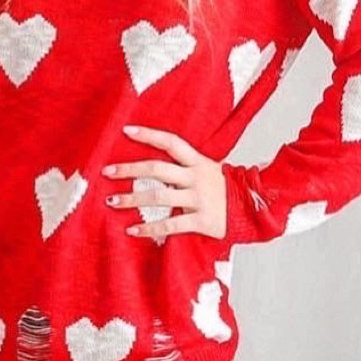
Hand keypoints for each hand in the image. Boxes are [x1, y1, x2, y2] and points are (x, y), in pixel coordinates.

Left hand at [104, 125, 226, 241]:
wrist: (253, 209)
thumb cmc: (224, 190)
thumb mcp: (208, 169)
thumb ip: (184, 166)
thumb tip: (151, 164)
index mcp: (198, 162)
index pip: (171, 142)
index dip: (149, 135)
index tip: (125, 130)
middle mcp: (196, 177)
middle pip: (157, 169)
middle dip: (129, 170)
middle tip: (106, 172)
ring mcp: (198, 199)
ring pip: (159, 197)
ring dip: (132, 199)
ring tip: (112, 201)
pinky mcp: (201, 221)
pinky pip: (170, 225)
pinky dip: (149, 228)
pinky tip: (132, 230)